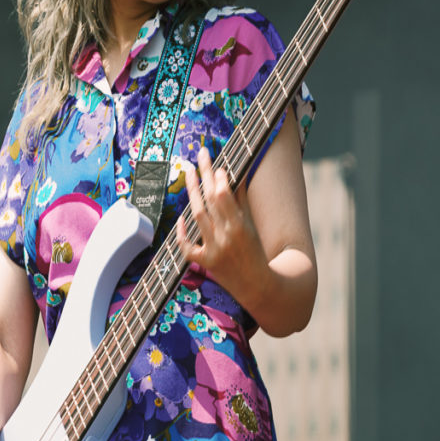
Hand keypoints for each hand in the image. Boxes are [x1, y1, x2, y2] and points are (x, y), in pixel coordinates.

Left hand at [176, 147, 269, 303]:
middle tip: (201, 153)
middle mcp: (226, 236)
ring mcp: (214, 250)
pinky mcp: (205, 263)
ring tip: (188, 171)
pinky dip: (182, 232)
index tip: (217, 163)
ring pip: (198, 216)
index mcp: (241, 226)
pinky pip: (187, 246)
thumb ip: (241, 201)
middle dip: (205, 174)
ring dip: (192, 191)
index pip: (225, 196)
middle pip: (210, 199)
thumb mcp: (252, 226)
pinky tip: (181, 217)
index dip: (220, 178)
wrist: (259, 286)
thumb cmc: (257, 253)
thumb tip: (234, 176)